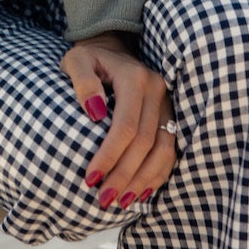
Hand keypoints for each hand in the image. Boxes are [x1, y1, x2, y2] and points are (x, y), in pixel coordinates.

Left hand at [60, 32, 175, 210]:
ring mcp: (168, 103)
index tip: (90, 178)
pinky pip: (170, 150)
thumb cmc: (89, 58)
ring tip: (121, 201)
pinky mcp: (171, 115)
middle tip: (103, 197)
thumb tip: (94, 111)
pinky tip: (141, 191)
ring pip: (163, 150)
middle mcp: (157, 89)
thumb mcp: (76, 61)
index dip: (110, 155)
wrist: (112, 48)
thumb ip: (83, 82)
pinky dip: (158, 174)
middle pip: (145, 142)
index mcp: (134, 78)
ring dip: (143, 179)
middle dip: (124, 174)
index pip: (126, 126)